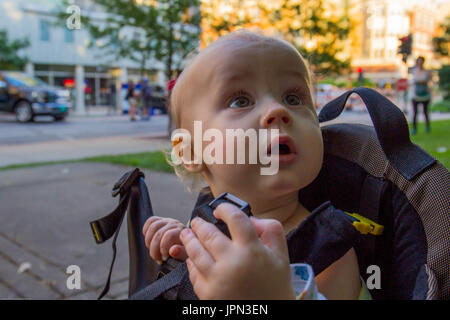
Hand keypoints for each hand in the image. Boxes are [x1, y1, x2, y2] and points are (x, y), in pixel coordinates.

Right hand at [142, 216, 187, 263]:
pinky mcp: (161, 220)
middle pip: (158, 233)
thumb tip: (172, 250)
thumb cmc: (186, 250)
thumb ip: (181, 253)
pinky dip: (146, 231)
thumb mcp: (187, 254)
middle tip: (157, 258)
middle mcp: (175, 224)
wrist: (187, 242)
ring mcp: (168, 221)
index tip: (164, 258)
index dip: (163, 248)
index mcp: (183, 232)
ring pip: (153, 227)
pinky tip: (149, 241)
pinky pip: (150, 221)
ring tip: (153, 251)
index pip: (168, 235)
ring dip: (149, 242)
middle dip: (154, 249)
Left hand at [180, 203, 295, 299]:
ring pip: (195, 252)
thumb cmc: (275, 286)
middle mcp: (232, 262)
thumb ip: (270, 230)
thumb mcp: (281, 255)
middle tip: (197, 222)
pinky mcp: (207, 294)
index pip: (235, 218)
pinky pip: (193, 273)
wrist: (270, 316)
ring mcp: (217, 279)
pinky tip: (192, 258)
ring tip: (187, 235)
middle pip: (208, 234)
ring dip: (189, 240)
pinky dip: (191, 263)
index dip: (224, 208)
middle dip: (200, 224)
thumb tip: (251, 218)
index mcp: (252, 250)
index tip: (220, 209)